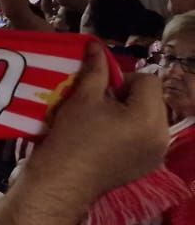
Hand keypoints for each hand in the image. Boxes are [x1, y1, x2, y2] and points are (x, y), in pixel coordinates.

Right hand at [28, 43, 169, 198]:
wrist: (63, 180)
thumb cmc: (71, 137)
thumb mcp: (83, 98)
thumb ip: (96, 69)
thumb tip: (96, 44)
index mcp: (149, 117)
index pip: (148, 80)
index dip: (123, 79)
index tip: (100, 89)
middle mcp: (161, 136)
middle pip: (153, 99)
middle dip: (130, 96)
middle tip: (101, 104)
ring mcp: (157, 154)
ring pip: (150, 118)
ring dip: (131, 114)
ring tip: (104, 121)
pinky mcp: (148, 166)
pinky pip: (147, 137)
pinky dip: (132, 132)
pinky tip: (108, 139)